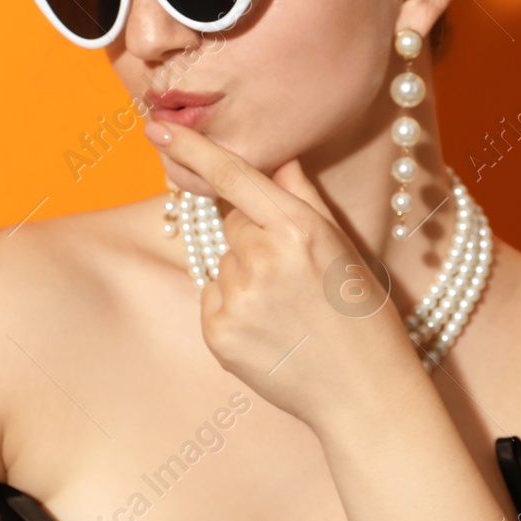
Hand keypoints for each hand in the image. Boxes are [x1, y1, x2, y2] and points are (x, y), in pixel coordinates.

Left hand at [145, 120, 421, 427]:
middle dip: (254, 238)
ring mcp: (238, 299)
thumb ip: (304, 198)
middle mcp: (263, 259)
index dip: (193, 149)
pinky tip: (270, 330)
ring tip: (287, 309)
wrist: (363, 392)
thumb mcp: (344, 247)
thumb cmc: (362, 314)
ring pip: (224, 264)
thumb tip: (278, 159)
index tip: (157, 127)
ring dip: (246, 276)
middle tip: (295, 275)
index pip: (233, 176)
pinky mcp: (219, 334)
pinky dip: (234, 309)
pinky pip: (213, 300)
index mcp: (298, 229)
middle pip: (232, 224)